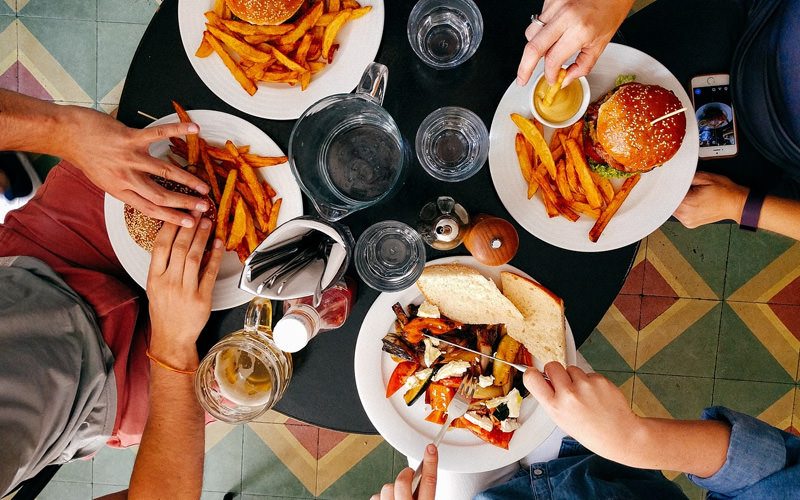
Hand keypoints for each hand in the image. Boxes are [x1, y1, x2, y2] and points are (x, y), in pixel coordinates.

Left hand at [58, 106, 209, 227]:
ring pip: (164, 172)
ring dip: (188, 180)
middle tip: (204, 207)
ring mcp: (129, 157)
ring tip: (204, 186)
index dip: (172, 218)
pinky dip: (178, 130)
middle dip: (186, 203)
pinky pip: (158, 134)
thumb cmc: (86, 156)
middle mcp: (126, 177)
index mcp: (120, 190)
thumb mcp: (103, 180)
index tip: (190, 223)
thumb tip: (146, 194)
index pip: (150, 209)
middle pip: (161, 195)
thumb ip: (125, 187)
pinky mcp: (130, 138)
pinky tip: (194, 129)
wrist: (67, 134)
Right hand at [146, 215, 222, 367]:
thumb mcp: (155, 286)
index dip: (170, 226)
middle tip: (197, 210)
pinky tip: (218, 244)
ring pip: (195, 257)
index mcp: (154, 278)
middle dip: (189, 226)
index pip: (160, 245)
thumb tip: (176, 238)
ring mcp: (185, 290)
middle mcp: (168, 282)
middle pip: (179, 247)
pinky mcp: (202, 299)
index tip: (179, 212)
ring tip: (207, 222)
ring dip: (202, 237)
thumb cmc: (164, 310)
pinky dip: (215, 257)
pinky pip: (210, 273)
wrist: (171, 337)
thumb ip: (163, 264)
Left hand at [371, 444, 437, 499]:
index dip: (430, 463)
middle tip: (408, 477)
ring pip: (387, 487)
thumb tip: (420, 480)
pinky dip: (381, 498)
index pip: (429, 482)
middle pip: (403, 481)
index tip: (431, 449)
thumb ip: (422, 495)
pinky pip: (376, 497)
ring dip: (392, 490)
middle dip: (405, 475)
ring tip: (396, 498)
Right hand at [516, 0, 633, 86]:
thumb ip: (582, 65)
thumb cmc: (611, 10)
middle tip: (522, 79)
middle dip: (524, 68)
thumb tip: (565, 79)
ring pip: (531, 33)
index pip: (553, 59)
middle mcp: (565, 16)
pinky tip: (555, 29)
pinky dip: (543, 30)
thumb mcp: (601, 43)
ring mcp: (555, 5)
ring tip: (546, 50)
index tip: (551, 79)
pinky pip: (538, 20)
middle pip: (533, 47)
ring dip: (535, 47)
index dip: (550, 74)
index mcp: (580, 29)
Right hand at [524, 362, 641, 459]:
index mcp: (555, 407)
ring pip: (572, 369)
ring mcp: (585, 385)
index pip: (532, 378)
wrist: (620, 434)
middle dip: (555, 372)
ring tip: (584, 395)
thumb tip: (544, 380)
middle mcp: (568, 394)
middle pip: (552, 366)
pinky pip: (588, 374)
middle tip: (563, 383)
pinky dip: (590, 381)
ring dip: (575, 377)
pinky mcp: (600, 380)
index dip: (531, 373)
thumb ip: (551, 400)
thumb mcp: (562, 420)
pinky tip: (596, 395)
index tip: (534, 373)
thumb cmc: (591, 432)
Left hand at [673, 171, 748, 227]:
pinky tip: (691, 201)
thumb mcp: (705, 177)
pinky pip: (680, 214)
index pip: (666, 196)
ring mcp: (688, 221)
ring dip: (677, 201)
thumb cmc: (725, 192)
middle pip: (668, 203)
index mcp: (687, 204)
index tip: (666, 183)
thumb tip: (675, 178)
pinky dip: (682, 207)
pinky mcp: (690, 223)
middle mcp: (685, 216)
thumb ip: (686, 177)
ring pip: (672, 209)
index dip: (667, 188)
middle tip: (681, 187)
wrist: (737, 203)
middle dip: (672, 194)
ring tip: (690, 194)